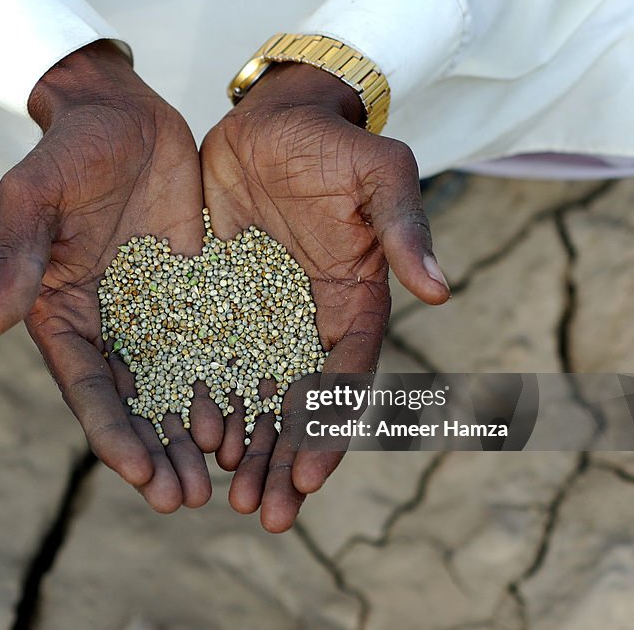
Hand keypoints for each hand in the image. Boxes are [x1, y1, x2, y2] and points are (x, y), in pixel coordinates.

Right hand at [0, 41, 211, 511]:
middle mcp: (108, 326)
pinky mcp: (193, 294)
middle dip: (158, 453)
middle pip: (133, 404)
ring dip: (193, 435)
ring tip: (221, 480)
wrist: (120, 113)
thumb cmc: (66, 150)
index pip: (86, 388)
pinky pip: (213, 348)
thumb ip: (18, 260)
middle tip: (187, 499)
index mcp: (61, 313)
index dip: (111, 434)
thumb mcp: (34, 198)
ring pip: (176, 387)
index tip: (139, 475)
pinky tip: (251, 421)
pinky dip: (227, 387)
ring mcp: (152, 314)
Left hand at [199, 63, 449, 531]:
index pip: (344, 380)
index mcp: (353, 301)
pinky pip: (210, 359)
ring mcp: (262, 315)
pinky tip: (192, 439)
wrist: (275, 120)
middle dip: (285, 460)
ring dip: (247, 447)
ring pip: (254, 395)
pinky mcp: (219, 301)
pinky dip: (206, 401)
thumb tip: (441, 293)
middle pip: (298, 404)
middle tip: (266, 514)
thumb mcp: (379, 177)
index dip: (328, 429)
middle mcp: (309, 320)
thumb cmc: (337, 145)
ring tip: (229, 495)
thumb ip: (403, 232)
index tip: (311, 477)